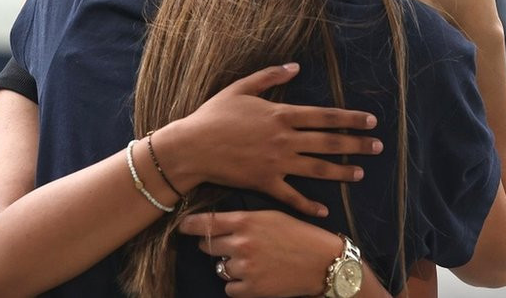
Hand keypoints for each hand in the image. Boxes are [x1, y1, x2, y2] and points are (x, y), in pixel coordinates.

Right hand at [156, 63, 381, 216]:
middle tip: (378, 147)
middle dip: (357, 144)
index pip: (325, 116)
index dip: (351, 118)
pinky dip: (309, 204)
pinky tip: (324, 210)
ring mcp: (277, 163)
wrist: (192, 146)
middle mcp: (284, 139)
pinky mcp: (265, 182)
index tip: (371, 121)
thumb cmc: (214, 115)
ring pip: (317, 168)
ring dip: (342, 172)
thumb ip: (270, 76)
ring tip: (360, 174)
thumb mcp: (241, 88)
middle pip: (329, 142)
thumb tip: (296, 67)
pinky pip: (292, 196)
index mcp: (281, 114)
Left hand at [178, 210, 341, 297]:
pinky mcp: (251, 289)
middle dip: (214, 245)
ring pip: (219, 267)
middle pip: (207, 246)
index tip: (182, 227)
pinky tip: (255, 277)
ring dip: (229, 265)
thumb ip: (242, 220)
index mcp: (245, 221)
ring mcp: (245, 268)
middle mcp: (241, 244)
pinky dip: (238, 284)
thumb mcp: (270, 216)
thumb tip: (215, 224)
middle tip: (232, 245)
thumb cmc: (299, 234)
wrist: (323, 262)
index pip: (204, 223)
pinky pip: (229, 288)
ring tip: (253, 262)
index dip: (189, 225)